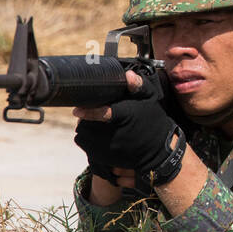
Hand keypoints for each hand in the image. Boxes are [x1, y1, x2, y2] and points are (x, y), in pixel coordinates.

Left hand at [74, 71, 184, 190]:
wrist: (154, 151)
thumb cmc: (151, 121)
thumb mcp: (150, 100)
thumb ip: (139, 86)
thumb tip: (128, 75)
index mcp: (126, 116)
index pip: (103, 114)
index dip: (89, 111)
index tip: (78, 109)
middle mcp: (113, 134)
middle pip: (88, 120)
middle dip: (88, 113)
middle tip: (97, 110)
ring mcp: (105, 146)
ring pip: (83, 129)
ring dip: (86, 124)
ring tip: (99, 122)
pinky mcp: (98, 156)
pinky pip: (82, 140)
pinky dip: (86, 135)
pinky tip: (98, 133)